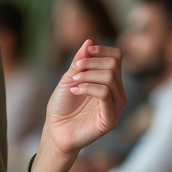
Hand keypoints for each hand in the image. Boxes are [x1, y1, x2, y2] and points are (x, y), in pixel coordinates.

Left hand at [41, 40, 127, 157]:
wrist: (55, 130)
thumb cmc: (62, 106)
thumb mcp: (69, 78)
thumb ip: (80, 61)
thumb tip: (90, 40)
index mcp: (109, 81)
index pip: (116, 57)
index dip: (102, 50)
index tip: (86, 52)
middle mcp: (116, 92)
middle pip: (113, 64)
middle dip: (91, 63)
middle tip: (74, 73)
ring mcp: (115, 105)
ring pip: (109, 77)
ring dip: (86, 76)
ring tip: (72, 84)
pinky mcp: (111, 117)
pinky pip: (104, 93)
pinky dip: (87, 87)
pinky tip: (75, 90)